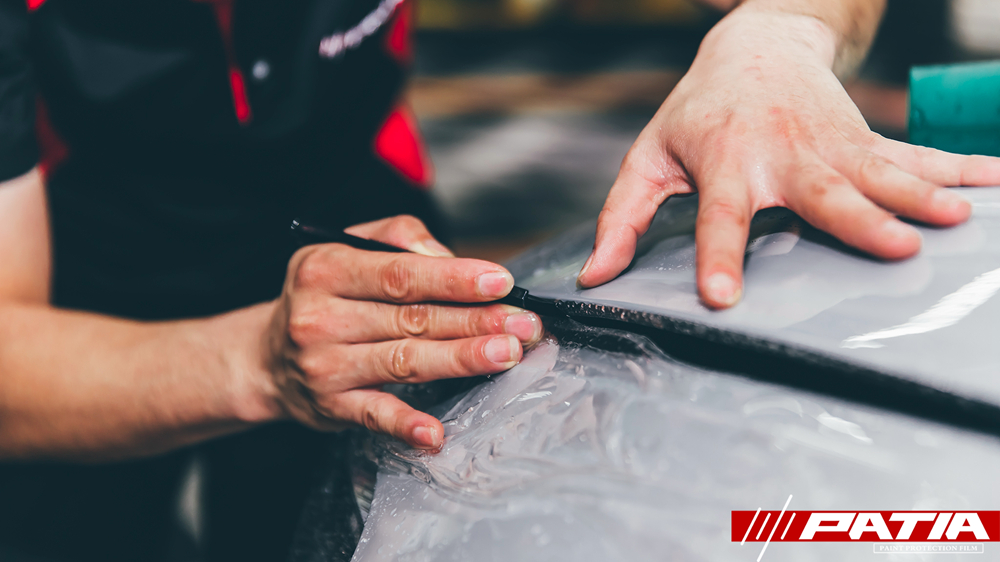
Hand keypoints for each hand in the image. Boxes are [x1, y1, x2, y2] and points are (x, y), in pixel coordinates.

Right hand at [261, 216, 541, 448]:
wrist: (267, 357)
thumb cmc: (322, 296)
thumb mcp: (344, 248)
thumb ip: (397, 237)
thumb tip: (445, 255)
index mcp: (326, 269)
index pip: (400, 274)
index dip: (453, 278)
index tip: (499, 282)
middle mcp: (321, 317)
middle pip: (411, 318)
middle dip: (474, 320)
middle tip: (522, 324)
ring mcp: (326, 365)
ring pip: (404, 361)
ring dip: (459, 359)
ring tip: (504, 355)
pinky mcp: (332, 406)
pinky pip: (374, 415)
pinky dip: (405, 425)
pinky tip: (435, 432)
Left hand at [577, 10, 999, 308]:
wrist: (754, 45)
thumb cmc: (696, 113)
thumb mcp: (647, 157)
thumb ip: (621, 216)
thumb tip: (593, 277)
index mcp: (724, 163)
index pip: (718, 216)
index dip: (719, 256)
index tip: (722, 297)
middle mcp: (783, 156)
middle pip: (822, 194)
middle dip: (860, 221)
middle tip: (897, 248)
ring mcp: (831, 145)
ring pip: (880, 173)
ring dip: (923, 196)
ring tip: (959, 222)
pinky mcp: (863, 139)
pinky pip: (916, 156)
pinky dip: (961, 170)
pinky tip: (997, 187)